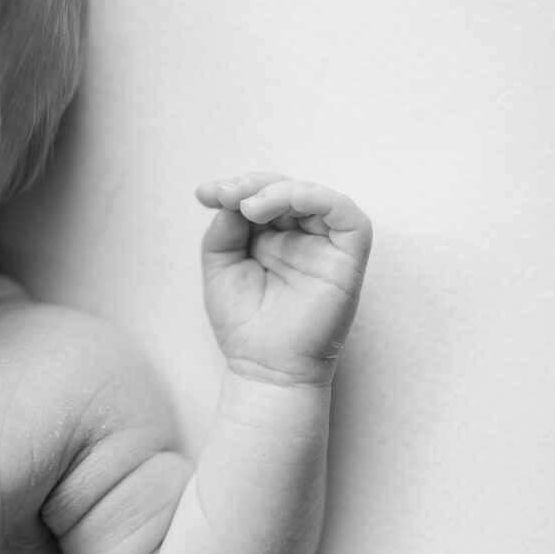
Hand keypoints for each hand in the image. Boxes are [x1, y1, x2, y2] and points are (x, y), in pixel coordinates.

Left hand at [195, 174, 371, 385]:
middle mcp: (304, 238)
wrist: (263, 369)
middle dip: (253, 184)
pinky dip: (317, 198)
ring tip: (249, 207)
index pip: (264, 194)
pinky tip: (285, 202)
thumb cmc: (244, 325)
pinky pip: (348, 215)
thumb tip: (233, 196)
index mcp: (276, 237)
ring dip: (280, 189)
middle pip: (288, 188)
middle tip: (225, 195)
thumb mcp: (221, 264)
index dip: (237, 186)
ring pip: (316, 195)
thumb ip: (226, 226)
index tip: (205, 194)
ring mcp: (328, 248)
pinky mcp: (349, 259)